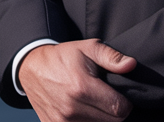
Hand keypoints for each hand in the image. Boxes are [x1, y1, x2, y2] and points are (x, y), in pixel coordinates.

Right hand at [17, 39, 136, 121]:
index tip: (121, 95)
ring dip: (100, 118)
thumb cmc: (63, 57)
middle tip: (106, 97)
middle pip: (111, 121)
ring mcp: (62, 121)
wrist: (32, 68)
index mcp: (82, 88)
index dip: (126, 103)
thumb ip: (111, 57)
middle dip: (114, 111)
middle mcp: (72, 108)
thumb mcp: (88, 48)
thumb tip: (131, 65)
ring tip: (93, 102)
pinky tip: (83, 110)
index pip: (119, 109)